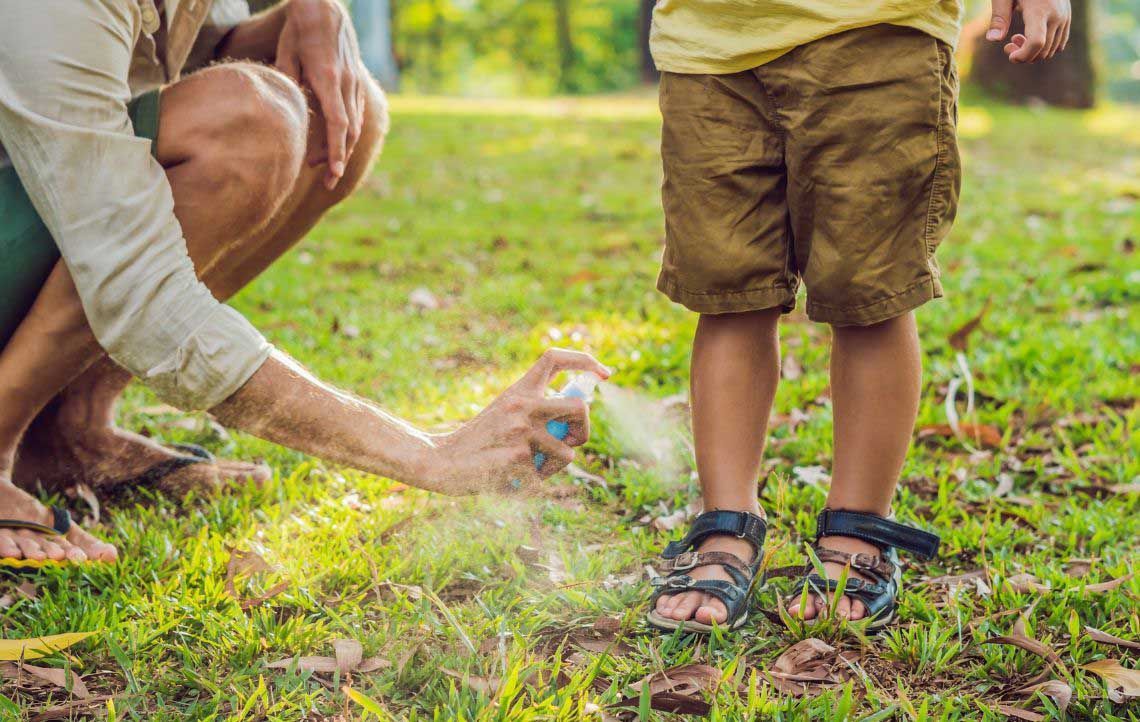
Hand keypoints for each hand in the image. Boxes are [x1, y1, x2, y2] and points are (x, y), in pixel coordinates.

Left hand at [276, 0, 365, 188]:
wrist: (325, 7)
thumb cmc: (300, 29)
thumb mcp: (286, 52)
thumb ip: (288, 81)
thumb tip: (286, 109)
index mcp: (328, 78)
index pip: (337, 124)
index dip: (336, 151)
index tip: (333, 173)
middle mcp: (346, 83)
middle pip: (348, 131)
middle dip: (339, 159)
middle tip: (326, 180)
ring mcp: (354, 82)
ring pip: (354, 125)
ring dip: (341, 147)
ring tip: (323, 163)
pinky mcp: (356, 81)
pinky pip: (355, 113)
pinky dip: (347, 132)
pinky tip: (335, 141)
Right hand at [419, 349, 610, 494]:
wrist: (440, 461)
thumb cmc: (476, 442)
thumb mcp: (503, 413)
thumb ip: (534, 411)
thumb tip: (577, 417)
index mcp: (518, 390)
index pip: (554, 359)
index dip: (585, 361)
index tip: (604, 375)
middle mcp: (523, 405)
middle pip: (581, 408)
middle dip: (584, 430)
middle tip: (570, 441)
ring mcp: (522, 432)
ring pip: (569, 452)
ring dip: (555, 465)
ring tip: (529, 467)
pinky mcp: (519, 458)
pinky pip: (546, 476)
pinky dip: (534, 482)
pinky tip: (511, 478)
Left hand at [987, 0, 1070, 63]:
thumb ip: (1000, 17)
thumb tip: (993, 40)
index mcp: (1039, 10)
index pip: (1036, 43)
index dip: (1023, 56)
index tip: (1009, 55)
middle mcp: (1056, 16)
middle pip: (1043, 51)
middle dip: (1024, 55)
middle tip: (1008, 45)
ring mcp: (1064, 17)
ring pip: (1051, 50)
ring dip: (1033, 52)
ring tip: (1017, 38)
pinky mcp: (1067, 17)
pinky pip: (1059, 43)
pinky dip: (1045, 47)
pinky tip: (1031, 37)